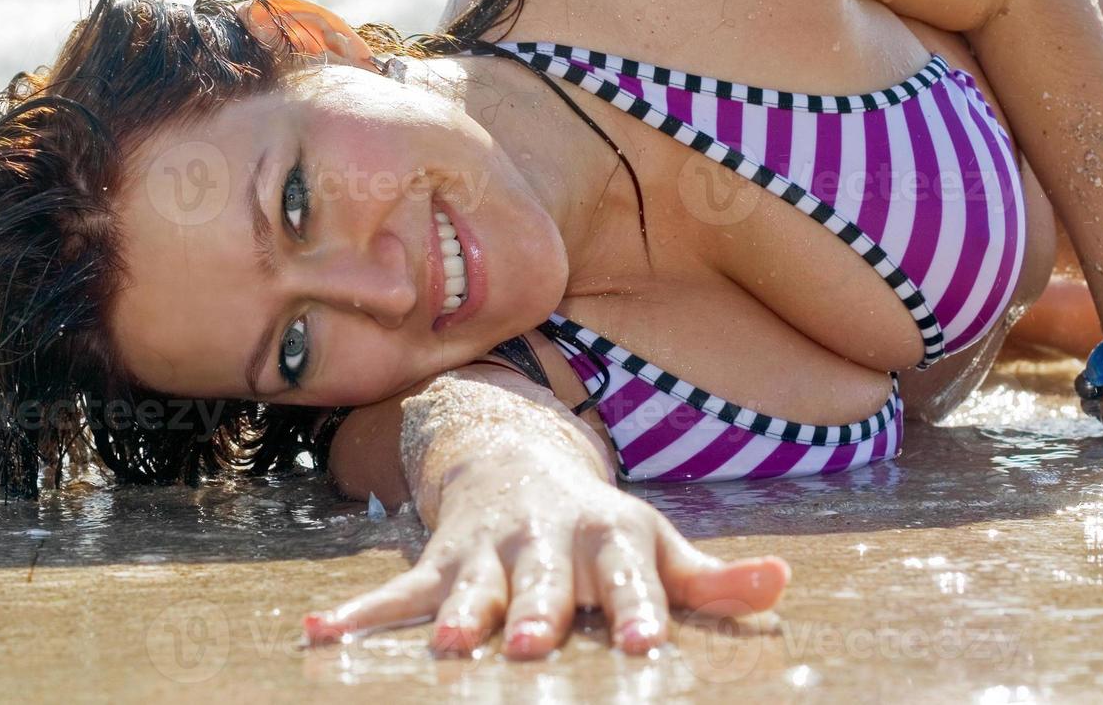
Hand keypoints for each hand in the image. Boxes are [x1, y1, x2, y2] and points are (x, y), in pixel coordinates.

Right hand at [302, 460, 790, 659]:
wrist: (515, 457)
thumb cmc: (599, 525)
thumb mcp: (656, 541)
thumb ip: (711, 577)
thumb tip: (782, 584)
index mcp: (608, 537)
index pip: (628, 575)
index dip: (638, 607)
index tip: (646, 645)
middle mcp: (546, 540)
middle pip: (543, 580)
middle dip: (536, 611)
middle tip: (533, 645)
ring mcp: (488, 550)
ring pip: (471, 583)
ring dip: (456, 610)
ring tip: (446, 642)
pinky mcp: (441, 560)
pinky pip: (397, 591)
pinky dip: (360, 615)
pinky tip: (320, 636)